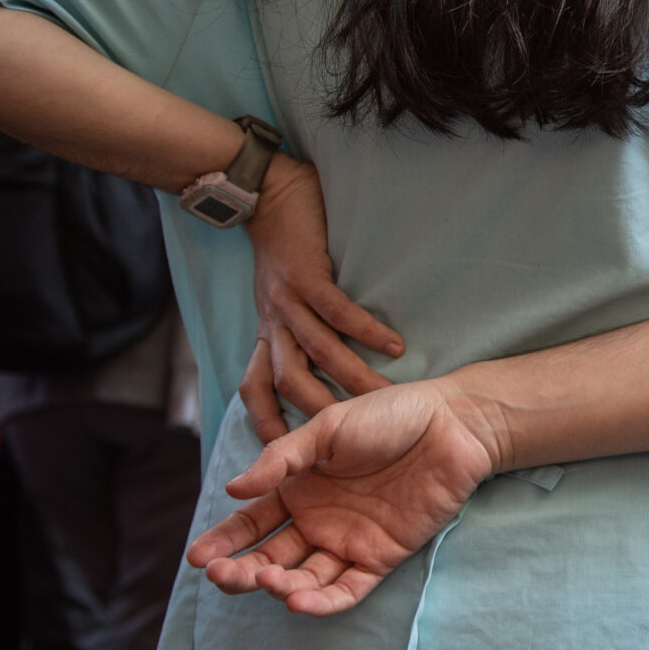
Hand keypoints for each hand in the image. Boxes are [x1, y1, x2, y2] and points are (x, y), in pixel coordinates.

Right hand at [185, 378, 500, 615]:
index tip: (198, 558)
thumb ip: (282, 460)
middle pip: (270, 556)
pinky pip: (346, 588)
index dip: (224, 541)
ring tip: (265, 580)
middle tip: (223, 575)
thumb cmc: (390, 416)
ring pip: (304, 578)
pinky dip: (322, 601)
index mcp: (299, 487)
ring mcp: (348, 541)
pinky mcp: (381, 558)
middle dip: (242, 570)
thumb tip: (232, 490)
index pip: (251, 522)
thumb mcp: (328, 428)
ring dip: (280, 585)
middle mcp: (318, 519)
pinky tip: (297, 602)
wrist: (452, 424)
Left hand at [244, 153, 404, 443]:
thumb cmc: (281, 245)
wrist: (265, 190)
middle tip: (356, 446)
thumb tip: (322, 366)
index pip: (254, 389)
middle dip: (321, 414)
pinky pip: (337, 311)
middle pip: (288, 382)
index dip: (266, 423)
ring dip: (352, 378)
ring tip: (387, 400)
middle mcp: (272, 320)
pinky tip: (395, 345)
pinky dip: (365, 330)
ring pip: (317, 352)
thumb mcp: (276, 297)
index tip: (290, 459)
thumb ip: (292, 330)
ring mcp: (288, 298)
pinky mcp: (307, 274)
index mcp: (265, 330)